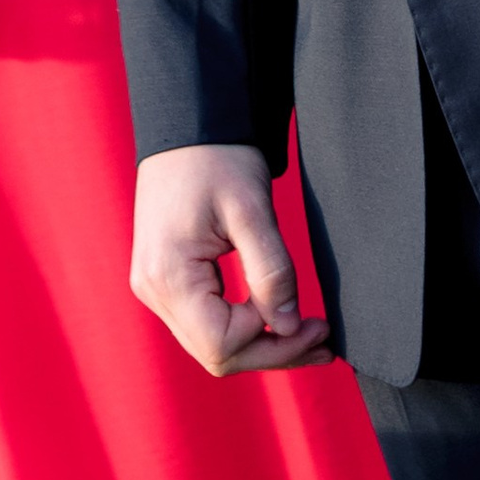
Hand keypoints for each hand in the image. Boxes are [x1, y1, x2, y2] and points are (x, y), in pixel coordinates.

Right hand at [131, 141, 333, 375]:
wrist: (188, 125)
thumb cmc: (217, 158)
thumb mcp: (252, 210)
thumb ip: (271, 272)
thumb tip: (290, 327)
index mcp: (169, 276)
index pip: (222, 345)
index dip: (271, 342)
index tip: (312, 320)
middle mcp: (154, 291)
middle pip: (216, 354)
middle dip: (273, 352)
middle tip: (325, 340)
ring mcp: (157, 288)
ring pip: (211, 343)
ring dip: (262, 344)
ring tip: (311, 335)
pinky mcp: (169, 280)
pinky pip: (206, 322)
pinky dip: (244, 327)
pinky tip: (278, 319)